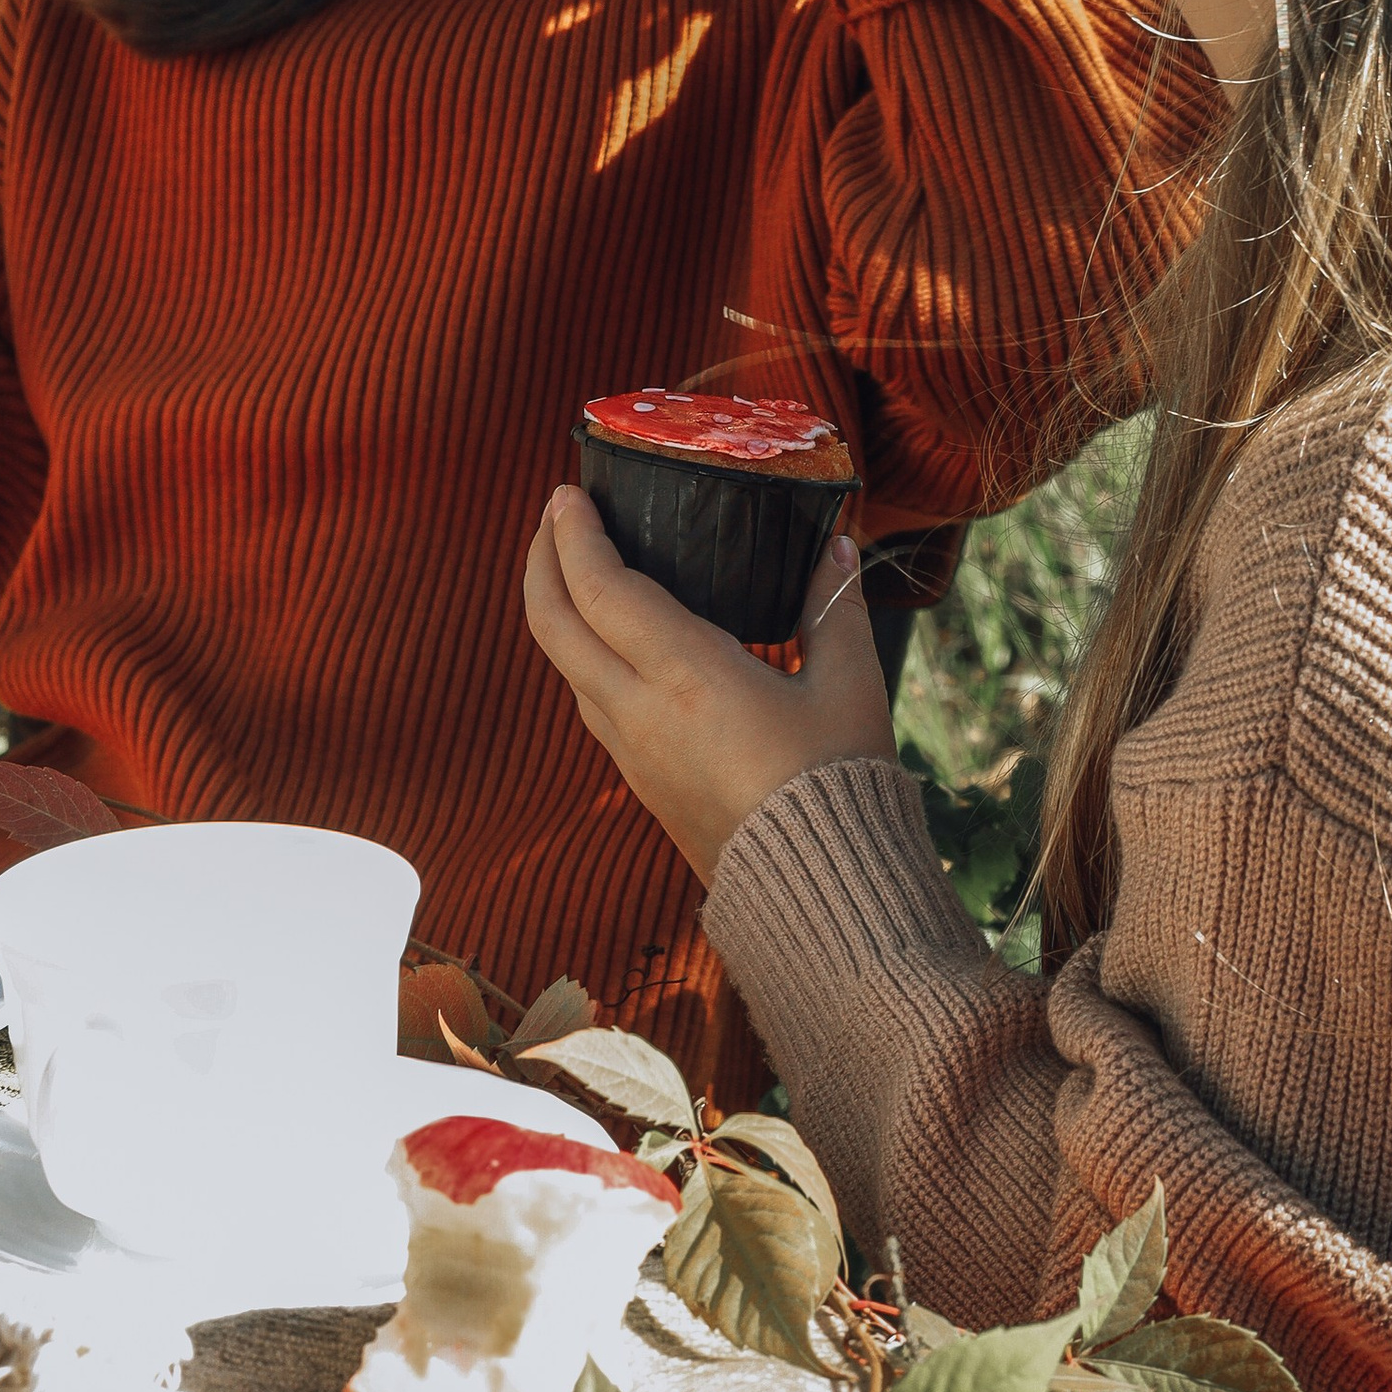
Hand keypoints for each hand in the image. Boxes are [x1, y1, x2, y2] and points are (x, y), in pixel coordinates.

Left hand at [523, 487, 895, 883]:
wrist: (820, 897)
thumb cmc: (839, 787)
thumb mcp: (850, 687)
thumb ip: (834, 609)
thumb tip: (836, 549)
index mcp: (687, 677)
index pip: (601, 589)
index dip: (573, 535)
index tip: (567, 493)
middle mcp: (640, 713)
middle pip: (553, 624)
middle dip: (541, 560)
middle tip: (556, 517)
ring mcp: (632, 753)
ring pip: (565, 667)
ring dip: (557, 608)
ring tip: (580, 567)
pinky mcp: (640, 782)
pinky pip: (589, 702)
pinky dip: (582, 652)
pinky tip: (614, 640)